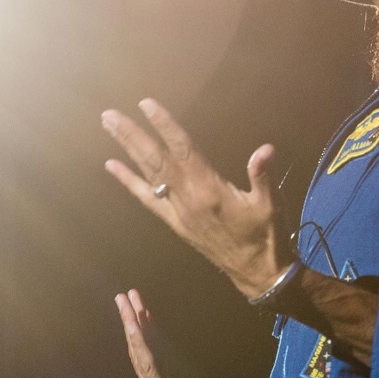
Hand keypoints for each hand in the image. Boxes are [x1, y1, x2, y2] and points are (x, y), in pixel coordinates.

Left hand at [102, 99, 284, 298]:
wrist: (255, 273)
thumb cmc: (265, 235)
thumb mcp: (270, 204)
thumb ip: (262, 176)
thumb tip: (266, 149)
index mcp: (209, 189)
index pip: (182, 149)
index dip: (164, 125)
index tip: (146, 104)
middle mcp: (186, 198)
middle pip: (154, 159)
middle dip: (131, 135)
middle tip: (109, 115)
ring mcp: (176, 210)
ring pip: (147, 173)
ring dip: (126, 149)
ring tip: (109, 126)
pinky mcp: (173, 222)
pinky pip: (146, 198)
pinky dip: (128, 180)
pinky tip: (111, 166)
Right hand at [114, 290, 267, 377]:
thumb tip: (189, 372)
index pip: (148, 357)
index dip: (144, 331)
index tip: (141, 310)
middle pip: (138, 349)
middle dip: (132, 320)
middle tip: (125, 296)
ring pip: (138, 351)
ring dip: (131, 323)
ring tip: (124, 300)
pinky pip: (146, 362)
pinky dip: (138, 340)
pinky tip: (134, 323)